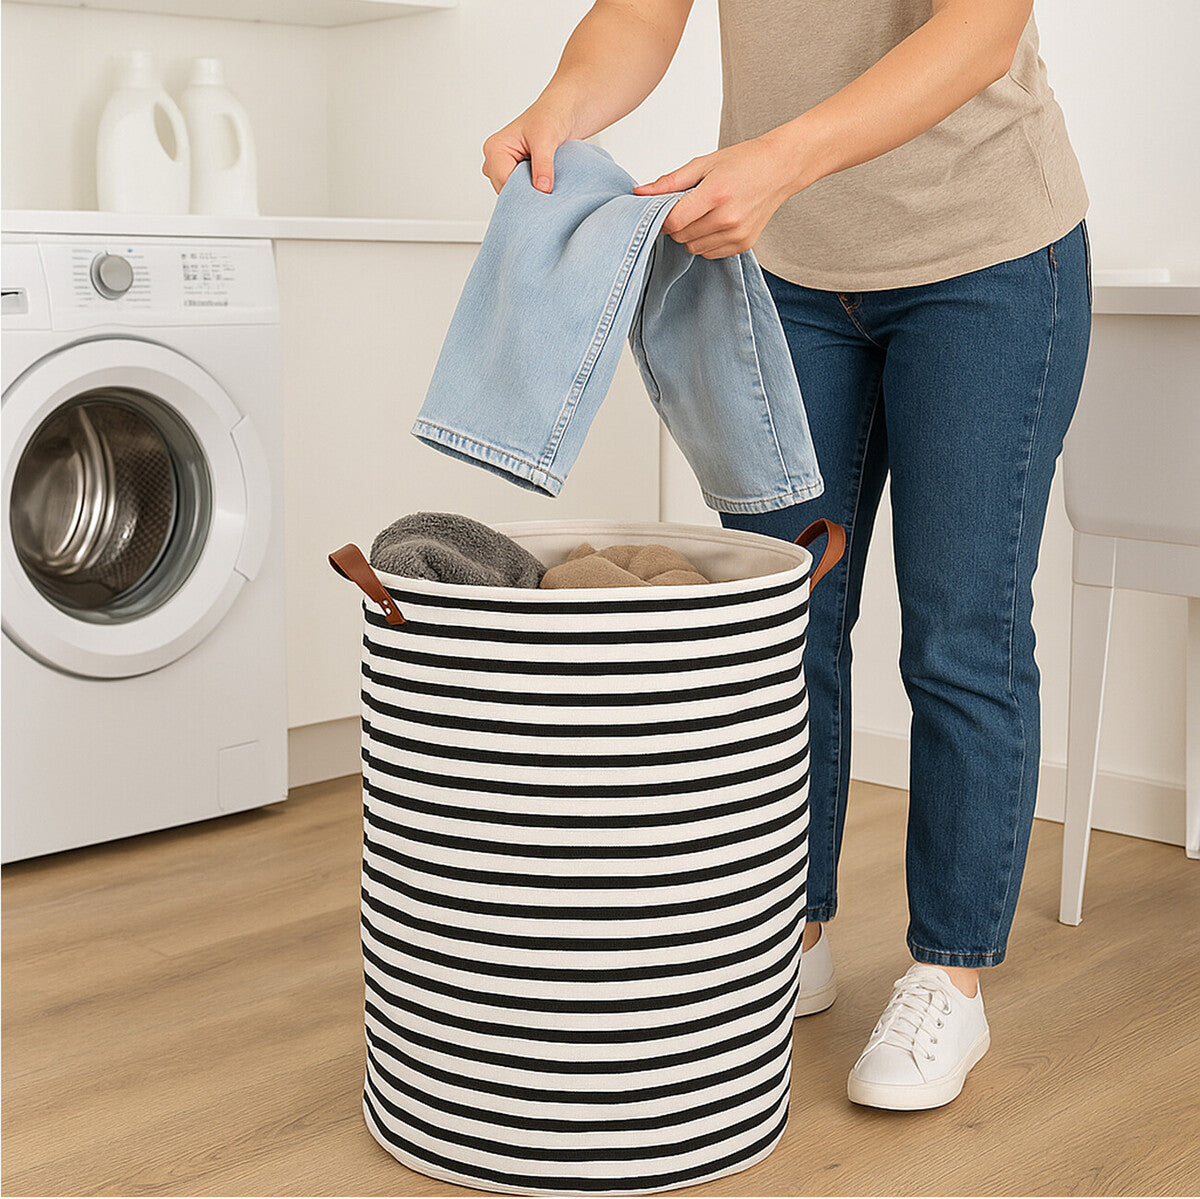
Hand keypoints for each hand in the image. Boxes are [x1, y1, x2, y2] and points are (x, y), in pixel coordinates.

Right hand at [482, 101, 575, 194]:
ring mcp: (505, 168)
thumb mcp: (546, 138)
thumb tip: (542, 188)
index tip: (545, 195)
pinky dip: (535, 191)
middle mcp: (495, 160)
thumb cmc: (551, 116)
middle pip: (507, 191)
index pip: (504, 183)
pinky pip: (522, 192)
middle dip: (527, 193)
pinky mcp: (516, 174)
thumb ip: (543, 164)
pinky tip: (547, 182)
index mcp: (495, 149)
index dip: (524, 192)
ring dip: (532, 193)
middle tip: (549, 189)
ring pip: (514, 194)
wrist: (564, 111)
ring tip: (549, 182)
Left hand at [632, 134, 801, 258]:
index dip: (662, 218)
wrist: (780, 168)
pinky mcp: (743, 245)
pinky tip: (716, 222)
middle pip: (681, 236)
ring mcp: (736, 234)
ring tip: (704, 212)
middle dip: (676, 224)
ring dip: (690, 234)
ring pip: (693, 248)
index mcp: (716, 194)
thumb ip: (669, 182)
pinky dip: (705, 241)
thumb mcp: (703, 163)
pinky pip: (709, 253)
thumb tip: (640, 193)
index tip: (665, 208)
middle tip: (688, 206)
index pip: (673, 221)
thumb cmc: (743, 162)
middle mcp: (727, 218)